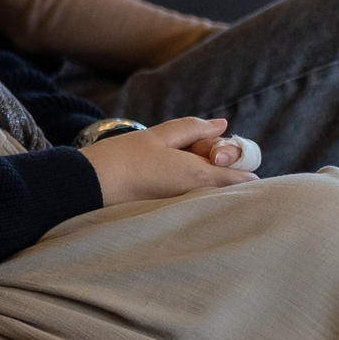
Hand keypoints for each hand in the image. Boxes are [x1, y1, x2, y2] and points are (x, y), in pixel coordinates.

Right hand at [83, 118, 256, 206]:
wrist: (91, 186)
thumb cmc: (122, 159)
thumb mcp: (159, 136)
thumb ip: (194, 129)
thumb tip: (222, 125)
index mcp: (201, 175)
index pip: (247, 176)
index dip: (237, 158)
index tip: (214, 148)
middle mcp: (199, 197)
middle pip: (230, 182)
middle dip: (217, 163)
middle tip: (186, 151)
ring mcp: (187, 209)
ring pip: (212, 190)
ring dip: (202, 174)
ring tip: (170, 164)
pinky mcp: (174, 214)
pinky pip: (195, 198)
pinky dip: (188, 185)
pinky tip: (163, 176)